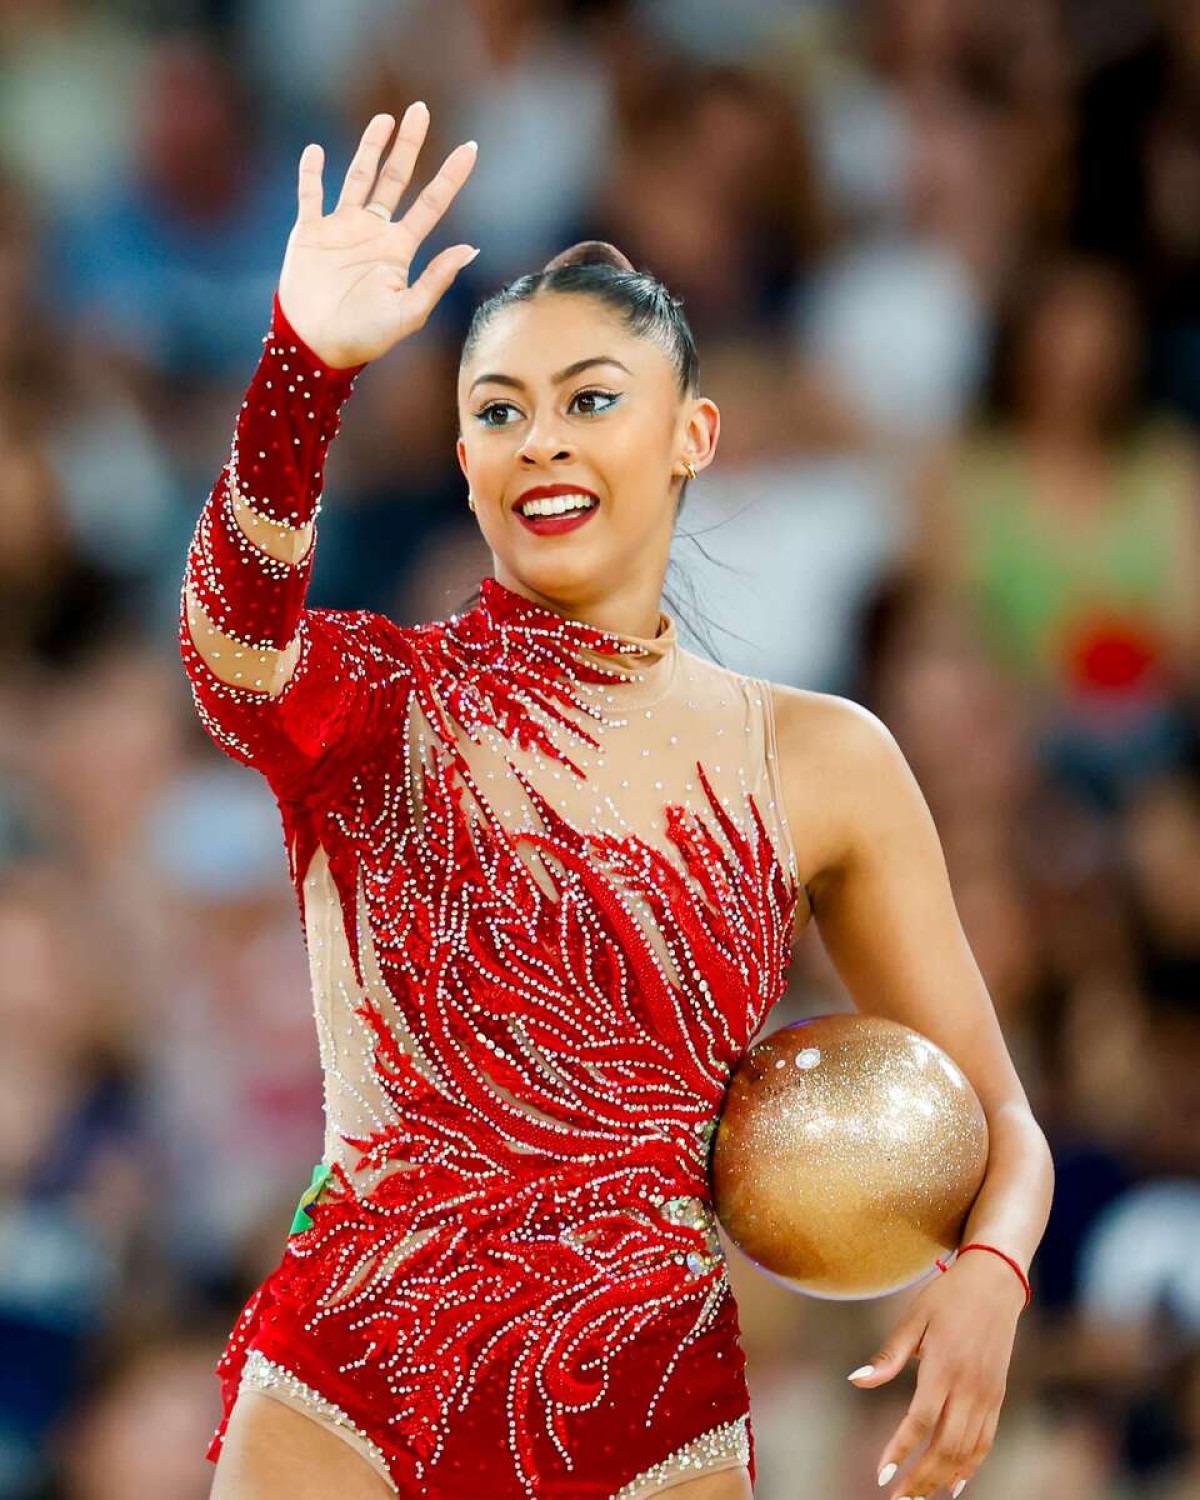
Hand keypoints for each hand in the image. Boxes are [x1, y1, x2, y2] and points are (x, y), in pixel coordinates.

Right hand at [278, 104, 478, 368]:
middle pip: (395, 178)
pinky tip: (314, 150)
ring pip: (358, 177)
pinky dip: (310, 173)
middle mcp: (373, 232)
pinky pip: (310, 196)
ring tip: (385, 120)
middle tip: (420, 109)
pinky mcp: (309, 234)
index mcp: (399, 249)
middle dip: (409, 145)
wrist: (316, 348)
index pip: (431, 204)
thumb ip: (436, 279)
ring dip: (369, 148)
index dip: (451, 176)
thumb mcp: (408, 313)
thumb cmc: (365, 338)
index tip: (471, 148)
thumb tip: (470, 248)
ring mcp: (341, 229)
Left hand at [846, 1251, 1025, 1497]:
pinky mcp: (998, 1396)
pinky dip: (970, 1467)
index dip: (900, 1451)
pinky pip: (986, 1441)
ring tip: (919, 1498)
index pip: (920, 1422)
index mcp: (943, 1367)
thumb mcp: (912, 1319)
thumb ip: (888, 1356)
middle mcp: (969, 1387)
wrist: (994, 1283)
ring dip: (942, 1479)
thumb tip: (856, 1380)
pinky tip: (954, 1484)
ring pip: (966, 1451)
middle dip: (920, 1479)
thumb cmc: (946, 1298)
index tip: (881, 1474)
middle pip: (944, 1447)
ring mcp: (987, 1395)